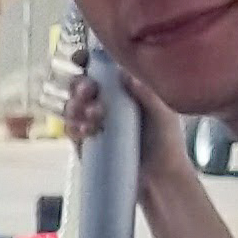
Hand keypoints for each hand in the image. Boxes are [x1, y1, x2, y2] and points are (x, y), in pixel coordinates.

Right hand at [48, 34, 189, 176]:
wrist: (160, 178)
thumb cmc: (166, 142)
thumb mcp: (163, 113)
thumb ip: (146, 93)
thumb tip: (125, 74)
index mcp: (123, 87)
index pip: (100, 67)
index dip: (87, 59)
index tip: (82, 59)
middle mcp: (106, 101)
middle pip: (80, 84)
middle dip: (80, 84)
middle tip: (89, 91)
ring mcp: (94, 121)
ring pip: (72, 105)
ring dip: (77, 106)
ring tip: (95, 116)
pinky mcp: (86, 142)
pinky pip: (71, 129)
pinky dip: (74, 126)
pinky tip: (86, 130)